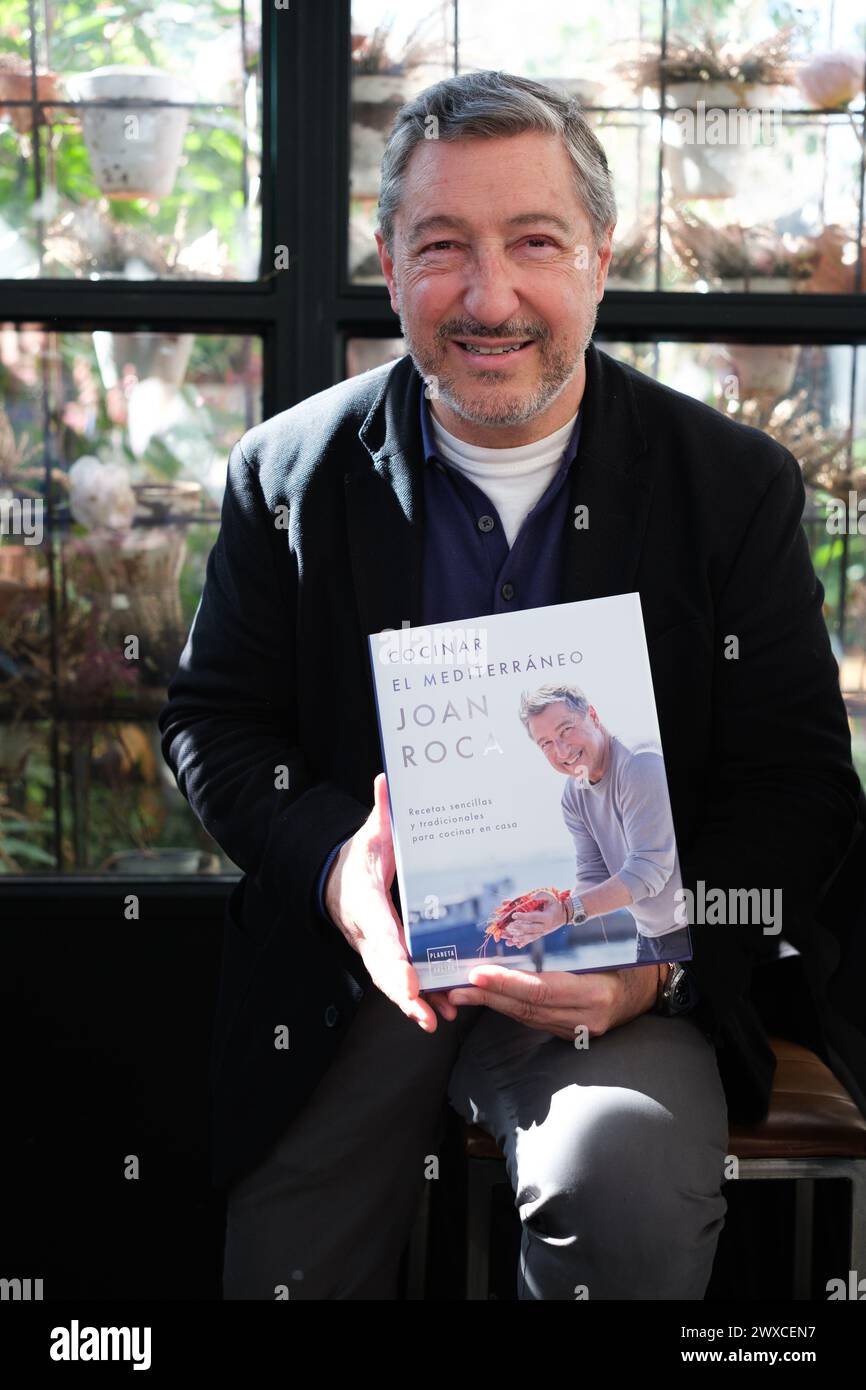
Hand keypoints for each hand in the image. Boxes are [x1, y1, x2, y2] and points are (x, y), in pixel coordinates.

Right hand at [324, 772, 440, 1031]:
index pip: (378, 932)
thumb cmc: (358, 856)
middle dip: (401, 991)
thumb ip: (381, 811)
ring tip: (435, 1020)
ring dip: (411, 1003)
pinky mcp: (383, 958)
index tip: (407, 977)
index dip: (392, 957)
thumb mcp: (369, 832)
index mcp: (364, 901)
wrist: (334, 880)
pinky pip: (397, 982)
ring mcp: (372, 949)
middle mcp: (365, 931)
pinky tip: (440, 1014)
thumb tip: (386, 778)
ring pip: (388, 981)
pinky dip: (416, 1000)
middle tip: (421, 1010)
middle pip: (382, 967)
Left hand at [444, 962, 658, 1039]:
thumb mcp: (609, 948)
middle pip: (530, 1008)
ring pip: (528, 1017)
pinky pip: (536, 1020)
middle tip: (457, 988)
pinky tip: (490, 998)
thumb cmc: (630, 959)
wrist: (653, 991)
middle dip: (490, 997)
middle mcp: (588, 1016)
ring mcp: (580, 1029)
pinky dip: (511, 1008)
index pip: (544, 991)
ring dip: (494, 1004)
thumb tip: (531, 923)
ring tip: (463, 994)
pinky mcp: (573, 1033)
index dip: (509, 985)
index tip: (479, 975)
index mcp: (598, 992)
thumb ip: (573, 945)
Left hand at [504, 889, 567, 947]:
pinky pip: (531, 940)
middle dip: (520, 929)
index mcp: (547, 917)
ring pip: (530, 937)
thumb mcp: (551, 897)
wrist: (563, 915)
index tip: (514, 915)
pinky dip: (523, 943)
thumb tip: (531, 896)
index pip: (534, 917)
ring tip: (510, 940)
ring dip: (520, 939)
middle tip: (509, 927)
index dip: (524, 916)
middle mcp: (545, 927)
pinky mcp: (540, 935)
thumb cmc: (555, 904)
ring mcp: (543, 932)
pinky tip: (516, 945)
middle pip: (531, 929)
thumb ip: (541, 895)